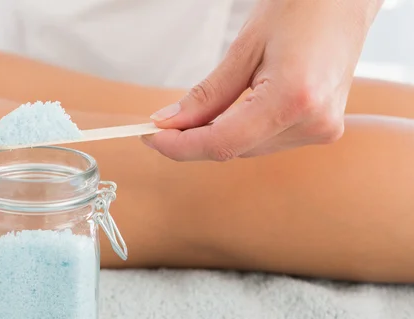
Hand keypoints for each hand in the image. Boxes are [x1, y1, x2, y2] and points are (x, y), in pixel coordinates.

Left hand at [144, 0, 382, 160]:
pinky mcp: (323, 128)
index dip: (180, 146)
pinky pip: (267, 141)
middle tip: (161, 125)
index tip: (150, 137)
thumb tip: (168, 123)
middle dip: (193, 140)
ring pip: (248, 149)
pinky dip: (240, 132)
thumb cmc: (301, 8)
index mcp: (294, 98)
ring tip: (194, 116)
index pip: (223, 143)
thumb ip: (207, 95)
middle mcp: (313, 123)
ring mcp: (322, 129)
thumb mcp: (245, 47)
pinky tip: (227, 116)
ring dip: (216, 137)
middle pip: (234, 149)